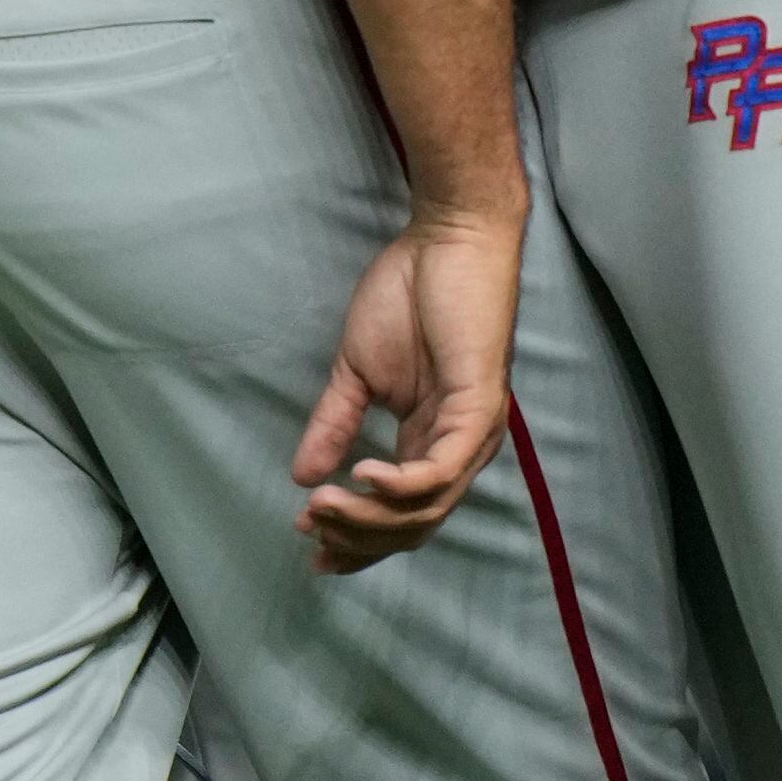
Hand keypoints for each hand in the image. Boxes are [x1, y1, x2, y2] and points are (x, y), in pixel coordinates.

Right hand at [290, 205, 520, 572]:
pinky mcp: (479, 408)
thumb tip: (302, 475)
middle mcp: (460, 449)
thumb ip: (335, 423)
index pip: (401, 515)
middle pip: (414, 526)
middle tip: (311, 531)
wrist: (447, 240)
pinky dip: (402, 484)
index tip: (309, 541)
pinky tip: (364, 474)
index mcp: (433, 441)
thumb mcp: (358, 371)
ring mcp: (474, 432)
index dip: (357, 537)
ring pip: (427, 508)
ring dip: (371, 517)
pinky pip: (442, 470)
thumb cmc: (410, 295)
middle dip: (358, 539)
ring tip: (324, 505)